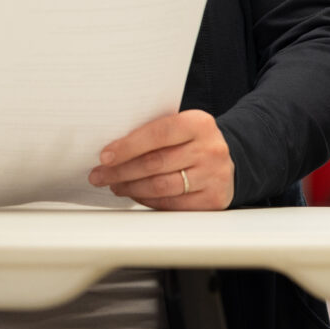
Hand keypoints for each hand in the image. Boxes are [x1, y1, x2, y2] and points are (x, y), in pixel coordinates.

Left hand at [90, 110, 234, 209]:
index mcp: (200, 124)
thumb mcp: (182, 127)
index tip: (105, 156)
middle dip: (121, 171)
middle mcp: (210, 149)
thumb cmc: (194, 142)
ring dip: (131, 188)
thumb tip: (113, 150)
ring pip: (161, 187)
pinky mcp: (212, 199)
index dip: (128, 146)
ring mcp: (213, 176)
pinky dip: (148, 201)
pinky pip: (171, 204)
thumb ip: (155, 133)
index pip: (158, 133)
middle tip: (100, 175)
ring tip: (115, 185)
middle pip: (156, 163)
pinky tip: (136, 195)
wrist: (229, 159)